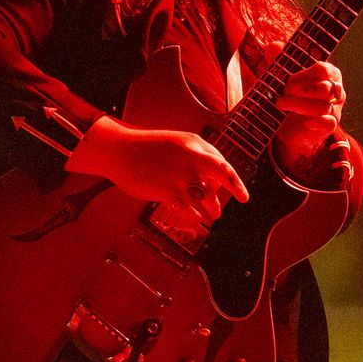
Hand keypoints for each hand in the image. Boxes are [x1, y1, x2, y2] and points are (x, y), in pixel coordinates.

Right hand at [66, 116, 249, 223]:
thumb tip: (212, 177)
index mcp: (193, 142)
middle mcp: (191, 157)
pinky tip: (197, 218)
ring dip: (213, 207)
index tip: (237, 189)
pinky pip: (189, 210)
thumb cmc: (146, 148)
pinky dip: (196, 216)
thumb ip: (194, 155)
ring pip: (207, 196)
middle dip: (236, 186)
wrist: (119, 151)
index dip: (230, 177)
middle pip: (223, 172)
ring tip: (215, 213)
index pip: (220, 160)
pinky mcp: (168, 192)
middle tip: (243, 199)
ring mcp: (180, 175)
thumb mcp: (175, 143)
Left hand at [266, 42, 345, 173]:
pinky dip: (316, 121)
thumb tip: (275, 46)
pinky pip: (329, 123)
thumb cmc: (290, 93)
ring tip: (280, 103)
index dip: (303, 74)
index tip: (288, 80)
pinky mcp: (328, 126)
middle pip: (324, 88)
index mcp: (329, 73)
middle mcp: (336, 90)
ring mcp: (335, 109)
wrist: (289, 125)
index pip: (323, 69)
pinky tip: (305, 121)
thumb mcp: (281, 75)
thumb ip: (277, 60)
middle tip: (284, 92)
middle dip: (301, 90)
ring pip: (323, 106)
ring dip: (298, 105)